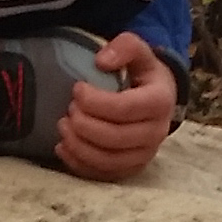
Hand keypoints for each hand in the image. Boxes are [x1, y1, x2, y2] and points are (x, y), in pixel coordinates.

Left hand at [50, 34, 180, 183]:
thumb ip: (124, 47)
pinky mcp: (130, 169)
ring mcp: (144, 155)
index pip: (124, 108)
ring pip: (107, 160)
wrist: (158, 98)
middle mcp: (156, 133)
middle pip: (114, 137)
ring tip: (62, 125)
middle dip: (84, 124)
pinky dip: (78, 164)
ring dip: (78, 145)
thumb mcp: (139, 52)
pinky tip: (63, 147)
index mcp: (159, 102)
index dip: (95, 101)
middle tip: (69, 108)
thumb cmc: (143, 75)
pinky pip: (103, 174)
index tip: (77, 88)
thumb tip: (101, 61)